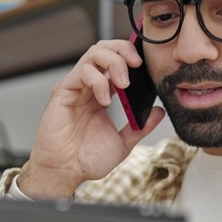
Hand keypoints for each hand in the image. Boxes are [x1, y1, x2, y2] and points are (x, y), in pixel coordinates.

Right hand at [17, 41, 164, 198]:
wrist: (66, 172)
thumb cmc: (86, 159)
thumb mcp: (123, 142)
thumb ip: (141, 126)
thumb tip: (159, 111)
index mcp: (101, 93)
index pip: (115, 60)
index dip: (131, 56)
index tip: (146, 67)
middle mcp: (88, 86)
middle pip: (104, 49)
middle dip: (123, 49)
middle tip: (137, 64)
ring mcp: (75, 87)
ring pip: (93, 54)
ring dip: (114, 62)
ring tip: (124, 84)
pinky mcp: (63, 92)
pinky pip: (82, 73)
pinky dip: (98, 81)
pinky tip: (105, 100)